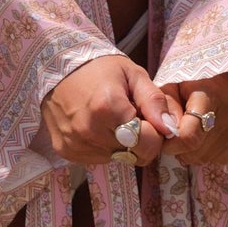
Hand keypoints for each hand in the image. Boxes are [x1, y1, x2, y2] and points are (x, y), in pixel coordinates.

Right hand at [41, 54, 183, 167]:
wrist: (58, 67)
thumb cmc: (100, 68)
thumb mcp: (133, 74)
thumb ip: (155, 101)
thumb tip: (169, 129)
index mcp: (108, 108)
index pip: (148, 144)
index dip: (154, 133)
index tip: (146, 117)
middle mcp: (89, 130)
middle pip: (134, 155)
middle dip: (139, 140)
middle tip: (129, 118)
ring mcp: (75, 143)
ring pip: (116, 159)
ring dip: (120, 145)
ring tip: (110, 120)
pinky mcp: (66, 151)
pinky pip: (97, 159)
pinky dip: (103, 147)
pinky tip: (96, 126)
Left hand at [165, 70, 227, 168]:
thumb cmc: (194, 80)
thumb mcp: (172, 86)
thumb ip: (165, 108)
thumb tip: (167, 135)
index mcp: (209, 94)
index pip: (189, 136)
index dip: (172, 144)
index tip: (166, 139)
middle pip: (198, 151)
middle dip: (182, 148)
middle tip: (180, 132)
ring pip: (209, 158)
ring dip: (196, 152)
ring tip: (195, 132)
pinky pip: (223, 159)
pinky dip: (211, 153)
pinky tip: (210, 136)